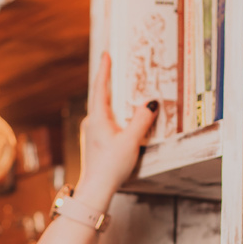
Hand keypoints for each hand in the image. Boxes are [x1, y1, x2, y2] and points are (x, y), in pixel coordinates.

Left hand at [76, 51, 158, 208]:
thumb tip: (151, 103)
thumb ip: (142, 120)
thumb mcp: (131, 141)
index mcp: (97, 118)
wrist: (96, 189)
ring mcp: (91, 133)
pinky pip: (106, 121)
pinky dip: (114, 114)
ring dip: (113, 100)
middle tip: (114, 67)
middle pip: (101, 97)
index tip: (107, 54)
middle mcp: (91, 123)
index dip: (105, 70)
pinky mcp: (95, 142)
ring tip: (122, 90)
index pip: (101, 88)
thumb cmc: (110, 166)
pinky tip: (121, 119)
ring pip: (104, 111)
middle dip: (109, 82)